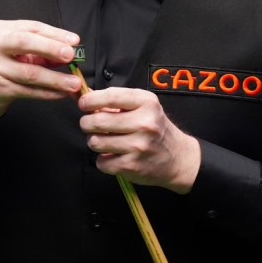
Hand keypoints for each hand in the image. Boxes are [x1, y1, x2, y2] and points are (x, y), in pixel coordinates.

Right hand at [0, 20, 81, 119]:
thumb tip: (68, 53)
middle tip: (71, 55)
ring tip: (73, 83)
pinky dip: (47, 93)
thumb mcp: (16, 52)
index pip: (32, 28)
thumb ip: (40, 51)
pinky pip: (27, 90)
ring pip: (29, 72)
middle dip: (51, 48)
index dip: (55, 34)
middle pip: (25, 43)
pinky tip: (60, 93)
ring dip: (55, 79)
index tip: (74, 41)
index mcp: (1, 30)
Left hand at [78, 87, 200, 193]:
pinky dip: (103, 160)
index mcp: (146, 103)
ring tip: (103, 140)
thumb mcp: (143, 106)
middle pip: (97, 121)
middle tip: (90, 124)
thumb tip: (86, 97)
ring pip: (96, 142)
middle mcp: (144, 123)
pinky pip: (102, 162)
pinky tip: (113, 155)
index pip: (110, 96)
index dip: (90, 100)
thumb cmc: (156, 128)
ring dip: (94, 141)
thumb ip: (116, 100)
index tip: (83, 104)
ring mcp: (138, 146)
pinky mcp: (132, 166)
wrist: (177, 157)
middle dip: (87, 123)